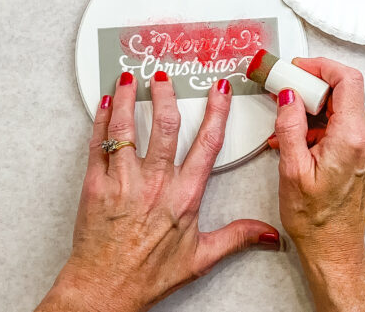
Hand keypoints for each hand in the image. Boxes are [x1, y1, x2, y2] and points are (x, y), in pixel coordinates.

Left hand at [36, 73, 281, 311]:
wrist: (103, 289)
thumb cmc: (147, 274)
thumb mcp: (200, 257)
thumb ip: (237, 237)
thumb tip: (269, 234)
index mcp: (184, 195)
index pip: (207, 143)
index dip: (217, 111)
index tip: (219, 90)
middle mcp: (155, 183)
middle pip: (166, 125)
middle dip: (167, 93)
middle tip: (166, 75)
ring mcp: (123, 181)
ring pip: (128, 128)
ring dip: (131, 97)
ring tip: (132, 77)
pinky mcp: (95, 184)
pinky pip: (98, 143)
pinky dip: (103, 118)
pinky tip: (107, 103)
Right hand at [273, 58, 364, 311]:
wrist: (334, 248)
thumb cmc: (314, 219)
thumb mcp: (291, 170)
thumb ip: (290, 126)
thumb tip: (288, 94)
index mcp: (351, 138)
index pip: (347, 80)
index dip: (321, 66)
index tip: (298, 67)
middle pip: (343, 91)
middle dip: (310, 87)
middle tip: (283, 90)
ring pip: (341, 107)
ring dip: (312, 108)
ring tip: (284, 122)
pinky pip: (342, 124)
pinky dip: (319, 124)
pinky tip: (296, 138)